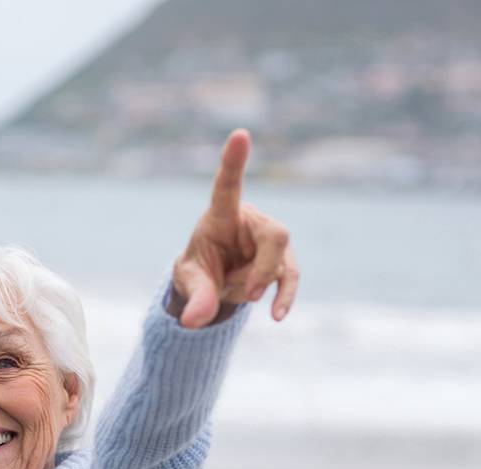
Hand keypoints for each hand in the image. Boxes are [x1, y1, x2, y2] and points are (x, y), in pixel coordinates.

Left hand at [172, 129, 299, 327]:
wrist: (214, 285)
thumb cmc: (198, 271)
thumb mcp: (190, 283)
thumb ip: (195, 297)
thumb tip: (193, 322)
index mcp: (222, 215)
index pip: (228, 186)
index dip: (234, 162)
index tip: (240, 134)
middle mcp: (252, 221)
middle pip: (276, 235)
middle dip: (263, 269)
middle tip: (246, 294)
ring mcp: (270, 241)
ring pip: (281, 262)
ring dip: (258, 286)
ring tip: (239, 296)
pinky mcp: (283, 261)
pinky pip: (290, 277)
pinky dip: (285, 297)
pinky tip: (277, 315)